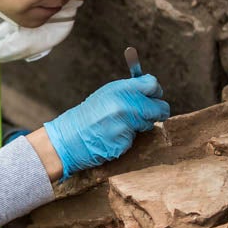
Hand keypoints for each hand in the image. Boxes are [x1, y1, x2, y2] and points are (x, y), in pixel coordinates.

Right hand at [43, 75, 169, 177]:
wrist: (68, 138)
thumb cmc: (88, 116)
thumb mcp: (105, 95)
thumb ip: (128, 91)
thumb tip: (153, 87)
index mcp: (119, 90)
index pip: (152, 85)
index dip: (155, 92)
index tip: (152, 97)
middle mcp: (124, 105)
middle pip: (160, 107)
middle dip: (155, 112)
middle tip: (144, 116)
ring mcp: (124, 124)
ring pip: (150, 124)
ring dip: (140, 126)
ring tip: (120, 126)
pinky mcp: (124, 142)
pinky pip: (137, 138)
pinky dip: (128, 139)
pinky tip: (114, 137)